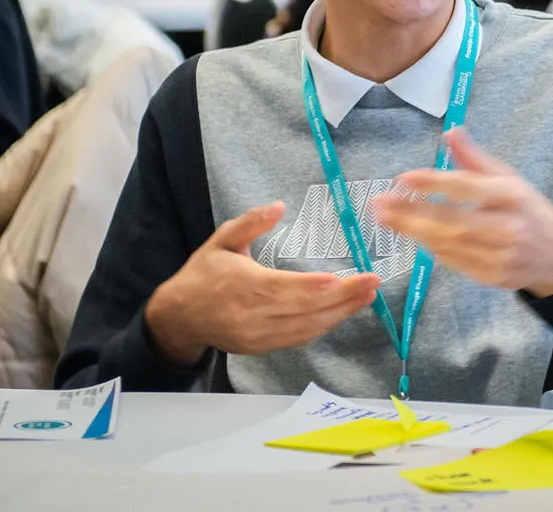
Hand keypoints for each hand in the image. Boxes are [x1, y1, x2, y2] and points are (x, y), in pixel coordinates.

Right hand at [145, 202, 380, 365]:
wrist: (179, 317)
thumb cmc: (203, 274)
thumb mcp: (221, 240)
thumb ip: (250, 223)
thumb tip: (278, 205)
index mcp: (245, 286)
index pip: (287, 289)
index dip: (317, 287)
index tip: (345, 279)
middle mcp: (254, 316)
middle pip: (306, 310)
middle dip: (344, 298)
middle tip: (372, 284)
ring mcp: (259, 336)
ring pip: (307, 328)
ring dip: (340, 314)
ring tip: (366, 297)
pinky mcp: (263, 347)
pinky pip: (299, 338)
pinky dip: (323, 326)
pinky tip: (342, 312)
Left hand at [374, 129, 552, 297]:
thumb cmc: (530, 211)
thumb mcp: (511, 179)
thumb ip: (476, 159)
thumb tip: (451, 132)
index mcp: (512, 197)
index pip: (467, 188)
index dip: (434, 183)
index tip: (403, 178)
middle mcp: (507, 228)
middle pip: (452, 221)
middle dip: (412, 213)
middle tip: (380, 204)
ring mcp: (500, 257)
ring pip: (449, 245)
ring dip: (414, 232)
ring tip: (385, 218)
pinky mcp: (492, 278)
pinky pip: (454, 262)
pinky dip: (432, 248)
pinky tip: (413, 236)